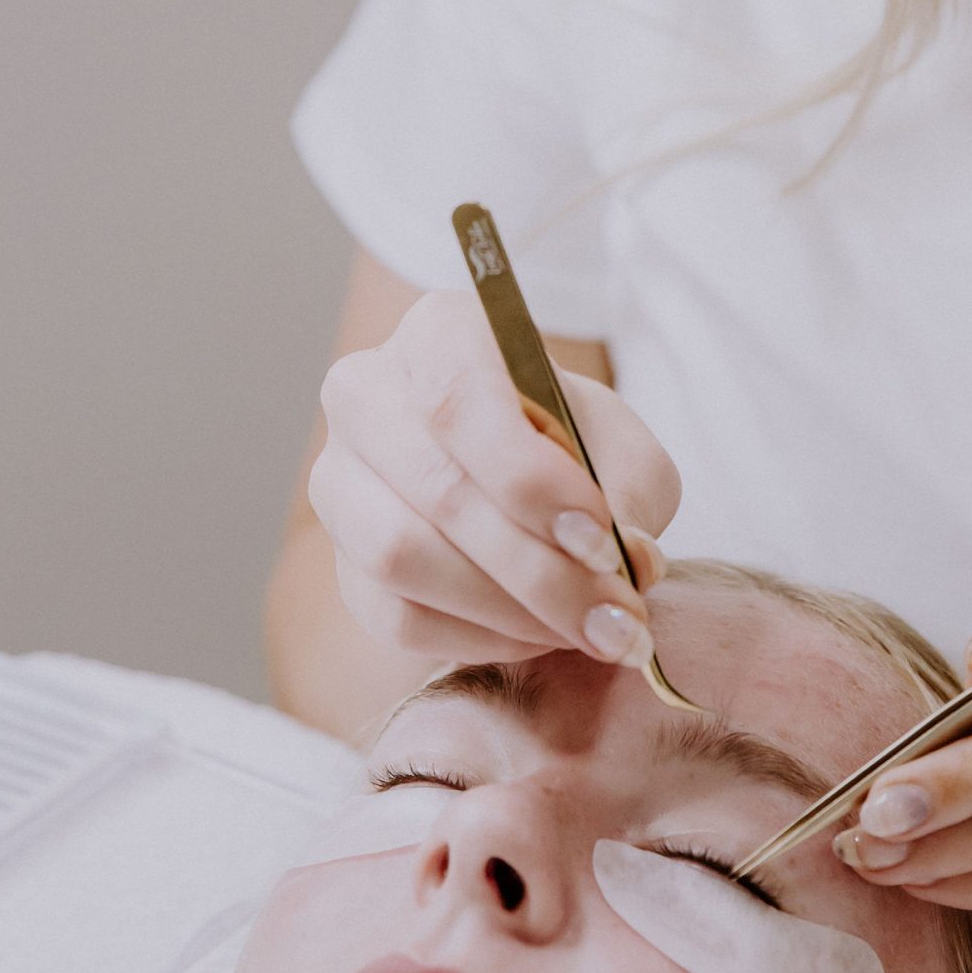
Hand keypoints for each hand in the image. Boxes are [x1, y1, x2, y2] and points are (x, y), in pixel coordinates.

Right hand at [308, 289, 680, 669]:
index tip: (599, 539)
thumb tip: (627, 558)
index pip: (458, 398)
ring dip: (508, 609)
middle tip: (617, 615)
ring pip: (400, 557)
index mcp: (439, 334)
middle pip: (434, 489)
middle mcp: (366, 396)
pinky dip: (479, 637)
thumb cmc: (575, 449)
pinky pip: (395, 615)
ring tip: (587, 629)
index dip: (528, 479)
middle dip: (538, 569)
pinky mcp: (342, 562)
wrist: (527, 489)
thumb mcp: (626, 452)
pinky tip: (538, 633)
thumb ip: (631, 495)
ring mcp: (339, 481)